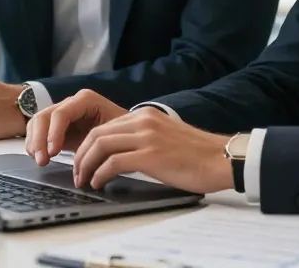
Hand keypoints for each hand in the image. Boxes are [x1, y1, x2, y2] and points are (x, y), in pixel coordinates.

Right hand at [25, 89, 126, 164]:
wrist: (123, 130)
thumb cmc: (121, 129)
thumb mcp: (115, 132)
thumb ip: (100, 140)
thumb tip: (87, 160)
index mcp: (85, 100)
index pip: (61, 113)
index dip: (54, 132)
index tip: (53, 152)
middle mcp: (70, 103)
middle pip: (44, 116)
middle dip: (40, 139)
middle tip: (43, 160)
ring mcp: (61, 113)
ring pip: (37, 122)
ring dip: (34, 142)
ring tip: (41, 161)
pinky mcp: (55, 125)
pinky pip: (37, 130)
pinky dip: (34, 144)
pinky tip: (39, 157)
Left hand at [73, 107, 232, 193]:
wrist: (220, 158)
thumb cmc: (196, 155)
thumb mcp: (164, 138)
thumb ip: (141, 140)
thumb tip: (116, 156)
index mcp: (146, 115)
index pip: (104, 126)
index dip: (88, 146)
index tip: (82, 162)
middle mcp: (144, 121)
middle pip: (97, 134)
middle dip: (82, 155)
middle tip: (78, 174)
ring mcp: (147, 136)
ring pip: (101, 145)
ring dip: (87, 165)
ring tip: (85, 181)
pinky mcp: (151, 155)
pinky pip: (114, 162)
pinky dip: (100, 174)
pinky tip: (100, 183)